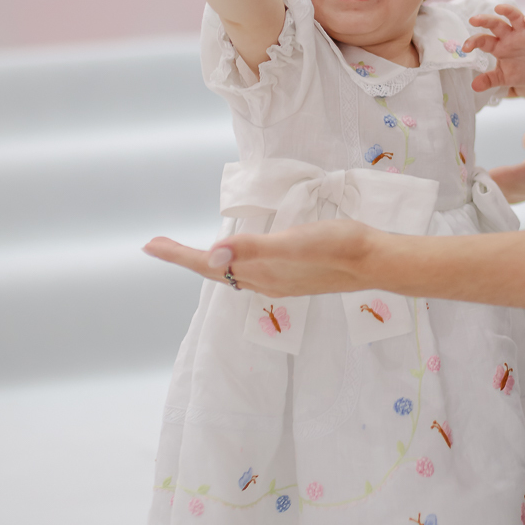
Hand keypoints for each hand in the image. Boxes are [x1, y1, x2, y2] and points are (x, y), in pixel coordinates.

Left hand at [143, 218, 372, 295]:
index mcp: (260, 273)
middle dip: (186, 258)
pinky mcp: (294, 275)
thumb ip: (255, 249)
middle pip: (215, 271)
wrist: (375, 262)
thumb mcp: (294, 243)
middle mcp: (265, 281)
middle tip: (158, 245)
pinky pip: (252, 272)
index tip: (149, 244)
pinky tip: (240, 256)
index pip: (209, 264)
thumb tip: (214, 254)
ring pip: (233, 274)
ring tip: (190, 253)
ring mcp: (280, 280)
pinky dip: (234, 262)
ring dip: (208, 263)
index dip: (178, 255)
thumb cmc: (338, 247)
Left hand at [462, 5, 524, 95]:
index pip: (483, 40)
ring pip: (515, 16)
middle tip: (474, 20)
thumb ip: (490, 80)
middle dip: (485, 20)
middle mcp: (509, 36)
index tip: (465, 48)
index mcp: (498, 46)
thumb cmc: (521, 72)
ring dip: (508, 11)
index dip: (473, 42)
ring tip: (499, 8)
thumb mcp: (504, 78)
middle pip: (496, 24)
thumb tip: (474, 87)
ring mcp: (524, 32)